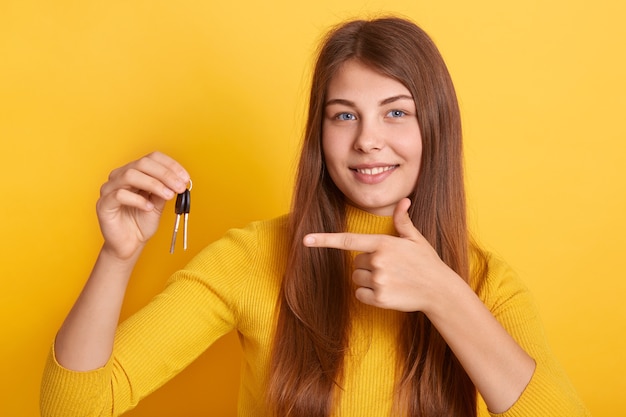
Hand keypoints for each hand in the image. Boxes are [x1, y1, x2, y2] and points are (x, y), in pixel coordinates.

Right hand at [96, 151, 189, 259]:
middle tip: (180, 187)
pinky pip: (119, 195)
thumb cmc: (141, 223)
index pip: (152, 158)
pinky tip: (148, 207)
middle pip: (142, 164)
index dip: (170, 165)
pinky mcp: (104, 204)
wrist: (129, 245)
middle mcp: (120, 176)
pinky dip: (138, 199)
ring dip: (154, 184)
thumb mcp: (159, 203)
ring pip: (130, 175)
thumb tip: (179, 180)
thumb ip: (166, 189)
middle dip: (165, 174)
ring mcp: (109, 189)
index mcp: (134, 172)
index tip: (185, 178)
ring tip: (168, 195)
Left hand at [303, 198, 456, 312]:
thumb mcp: (416, 239)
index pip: (348, 241)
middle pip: (355, 263)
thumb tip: (404, 200)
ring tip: (391, 280)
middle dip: (368, 265)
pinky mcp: (379, 298)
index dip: (324, 240)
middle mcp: (377, 261)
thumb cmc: (427, 263)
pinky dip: (369, 295)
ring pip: (357, 279)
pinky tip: (387, 292)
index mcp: (383, 243)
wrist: (439, 290)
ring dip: (368, 280)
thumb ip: (403, 221)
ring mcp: (378, 281)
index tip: (305, 240)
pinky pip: (360, 295)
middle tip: (390, 268)